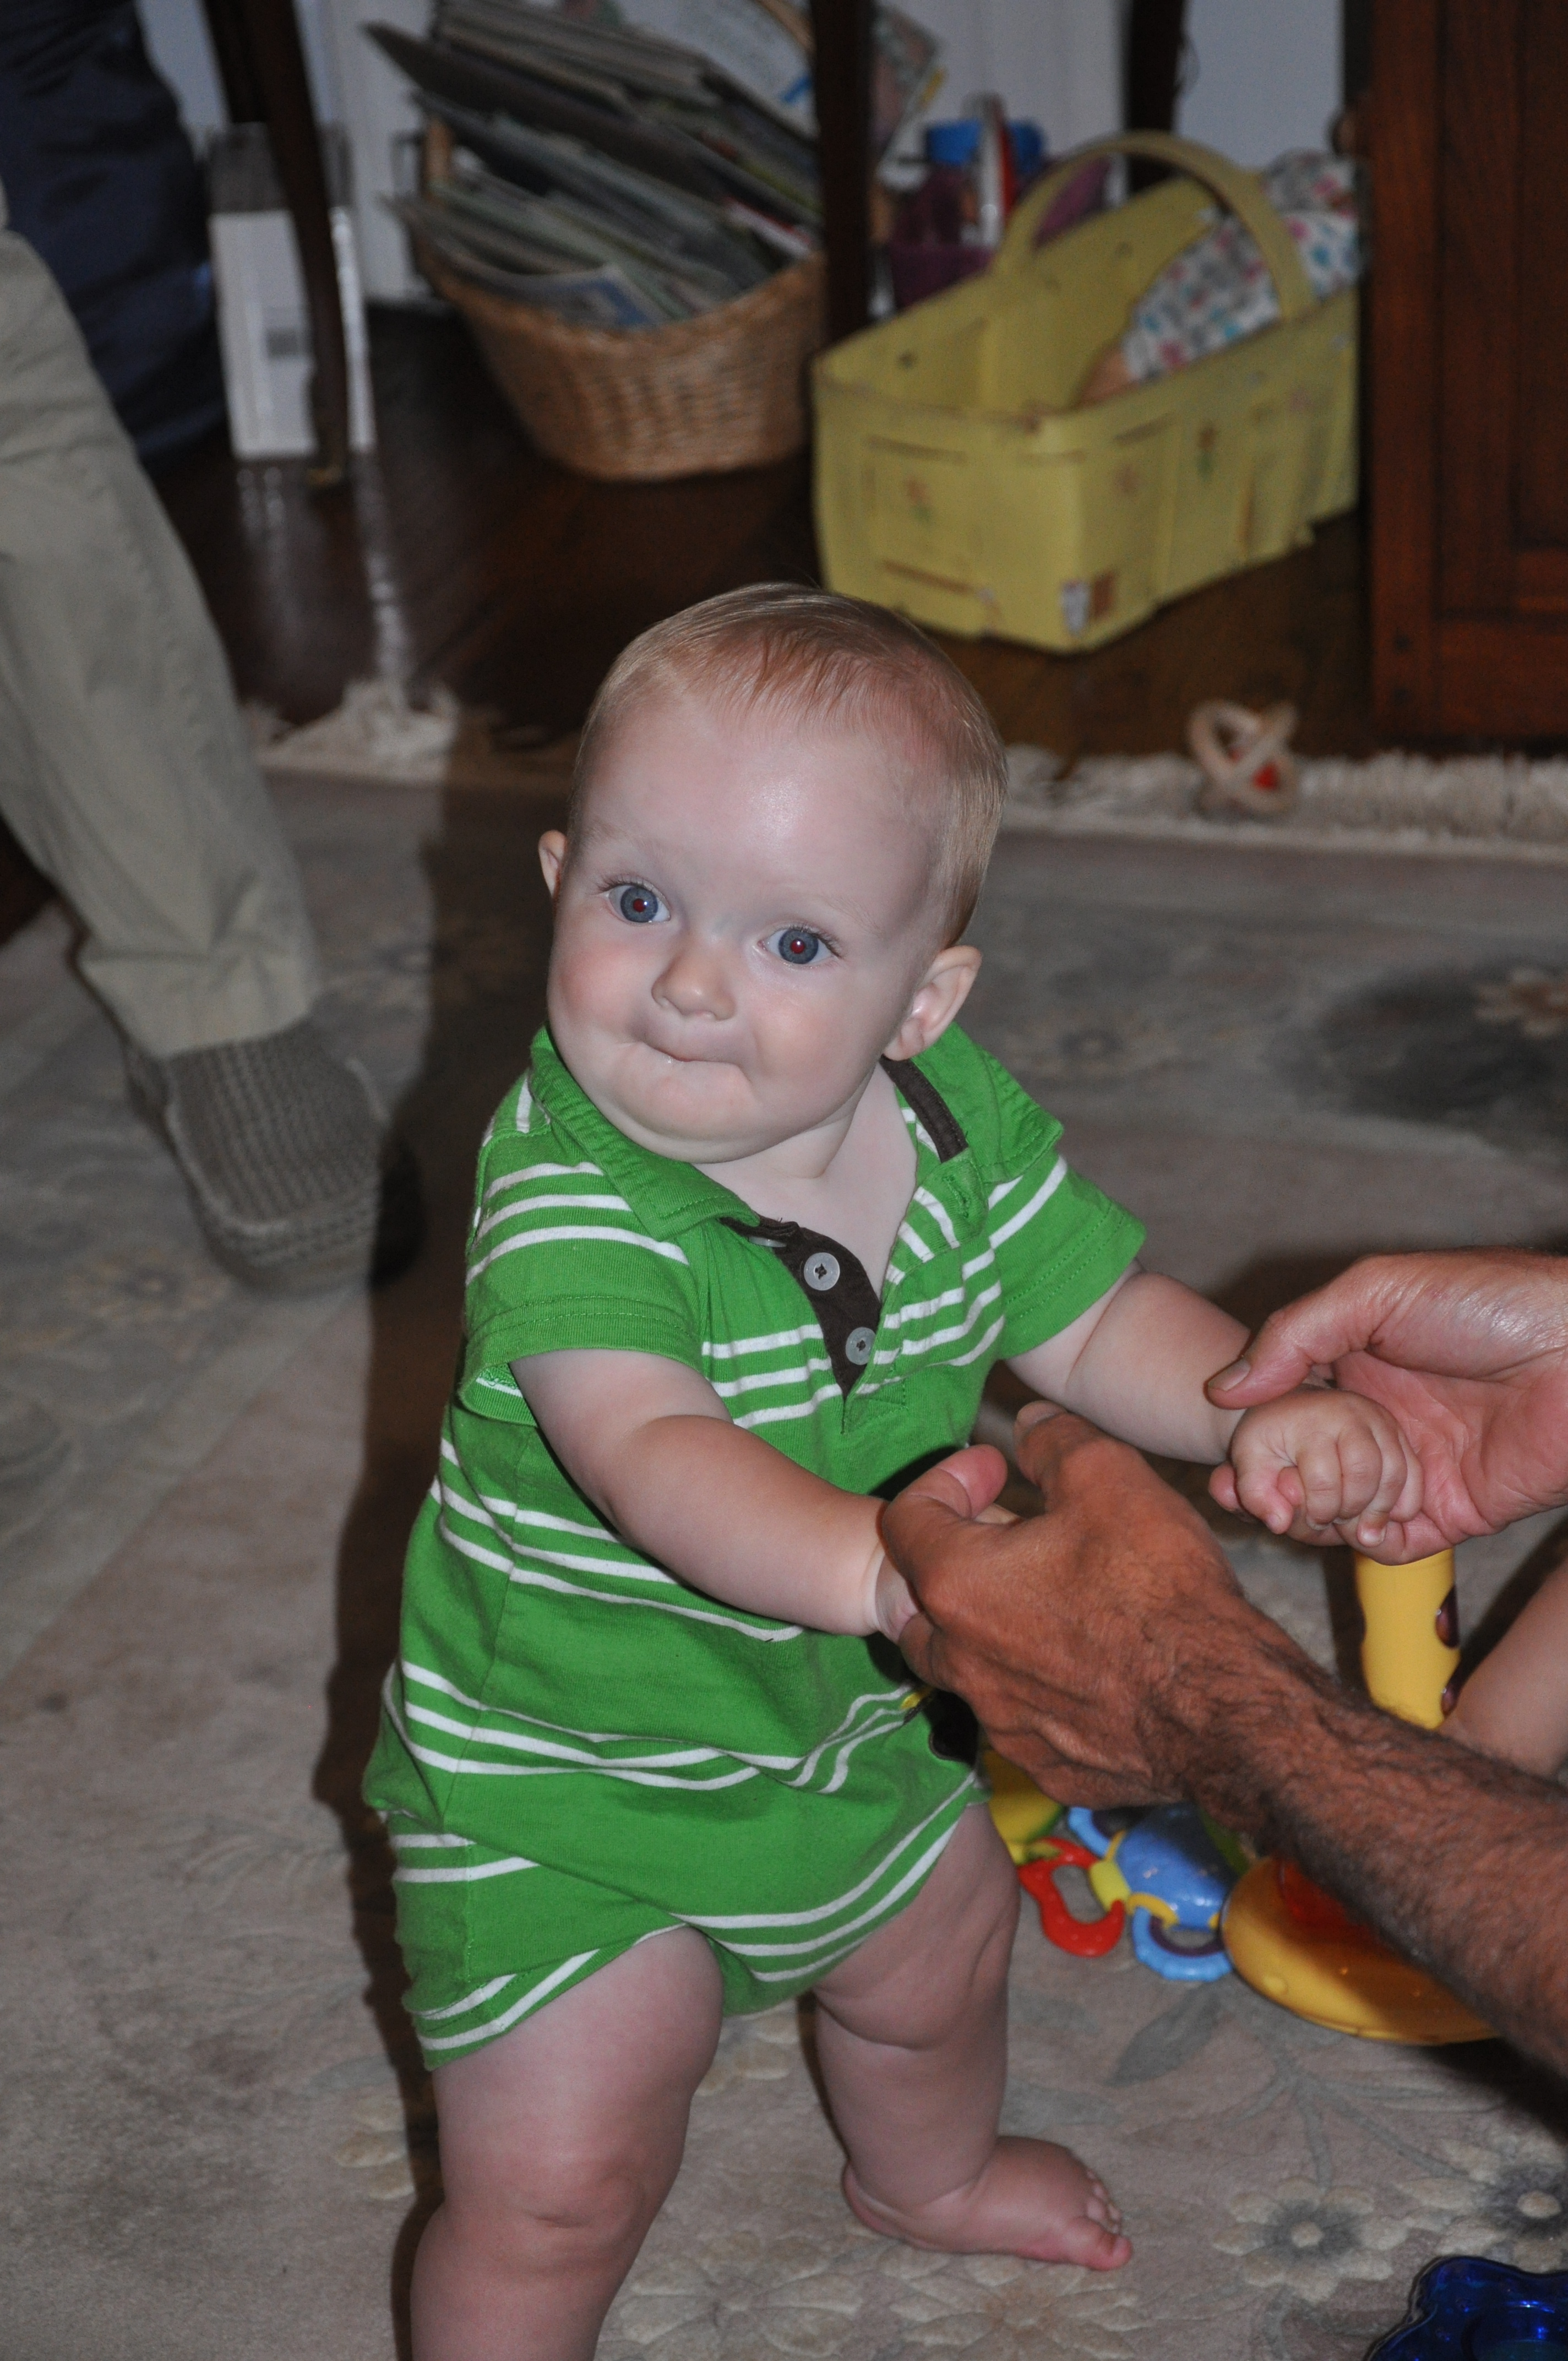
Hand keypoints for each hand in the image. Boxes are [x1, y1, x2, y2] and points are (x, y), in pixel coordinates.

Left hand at [882, 1413, 1285, 1806]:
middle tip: (1011, 1540)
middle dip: (954, 1563)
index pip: (905, 1521)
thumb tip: (1027, 1423)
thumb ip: (1053, 1439)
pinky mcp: (1046, 1765)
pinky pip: (1022, 1717)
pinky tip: (1089, 1665)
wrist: (1222, 1709)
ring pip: (970, 1668)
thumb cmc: (1158, 1588)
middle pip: (920, 1604)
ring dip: (994, 1628)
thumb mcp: (1108, 1477)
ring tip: (1053, 1599)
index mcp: (959, 1585)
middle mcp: (963, 1662)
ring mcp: (1002, 1722)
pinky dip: (1038, 1685)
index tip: (998, 1471)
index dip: (947, 1480)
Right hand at [1207, 1251, 1567, 1554]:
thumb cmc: (1491, 1304)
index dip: (1248, 1439)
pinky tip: (1360, 1528)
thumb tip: (1224, 1389)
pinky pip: (1393, 1545)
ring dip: (1312, 1518)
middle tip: (1246, 1495)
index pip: (1282, 1411)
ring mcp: (1413, 1467)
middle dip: (1266, 1488)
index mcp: (1355, 1365)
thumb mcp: (1377, 1291)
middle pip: (1301, 1468)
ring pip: (1337, 1511)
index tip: (1226, 1463)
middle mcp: (1378, 1418)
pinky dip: (1366, 1545)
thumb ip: (1294, 1334)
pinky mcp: (1453, 1510)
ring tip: (1298, 1512)